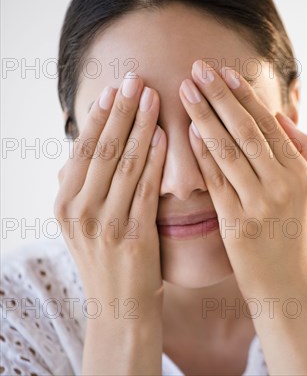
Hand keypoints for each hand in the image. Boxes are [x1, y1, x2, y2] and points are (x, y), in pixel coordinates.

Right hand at [54, 72, 166, 319]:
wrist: (119, 306)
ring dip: (139, 126)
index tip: (114, 88)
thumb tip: (85, 145)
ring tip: (152, 96)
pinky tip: (164, 136)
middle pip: (102, 149)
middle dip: (120, 110)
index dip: (99, 116)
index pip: (83, 149)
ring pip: (123, 163)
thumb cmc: (108, 257)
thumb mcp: (84, 222)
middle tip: (135, 78)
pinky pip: (144, 189)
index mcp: (64, 203)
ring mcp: (103, 224)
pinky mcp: (131, 236)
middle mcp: (78, 211)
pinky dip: (153, 160)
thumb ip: (84, 186)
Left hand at [179, 59, 306, 297]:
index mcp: (301, 173)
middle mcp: (283, 185)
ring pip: (229, 151)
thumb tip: (280, 114)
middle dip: (220, 96)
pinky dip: (202, 154)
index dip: (245, 96)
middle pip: (247, 130)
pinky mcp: (237, 223)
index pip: (269, 125)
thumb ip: (302, 150)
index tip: (224, 72)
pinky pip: (216, 181)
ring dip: (205, 117)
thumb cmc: (293, 234)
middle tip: (198, 69)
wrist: (286, 286)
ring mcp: (260, 204)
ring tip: (186, 91)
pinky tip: (188, 132)